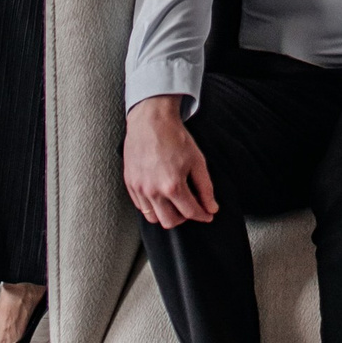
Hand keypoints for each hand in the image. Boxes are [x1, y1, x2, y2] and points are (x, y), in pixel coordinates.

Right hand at [122, 96, 217, 229]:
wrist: (151, 120)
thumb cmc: (174, 137)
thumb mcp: (197, 161)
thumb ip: (205, 188)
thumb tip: (211, 208)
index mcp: (172, 186)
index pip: (190, 212)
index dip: (203, 215)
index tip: (207, 215)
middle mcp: (153, 191)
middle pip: (170, 222)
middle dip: (185, 218)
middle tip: (191, 207)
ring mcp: (139, 188)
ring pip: (153, 218)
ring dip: (166, 214)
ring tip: (175, 202)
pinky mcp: (130, 183)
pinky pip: (141, 206)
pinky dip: (152, 206)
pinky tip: (160, 195)